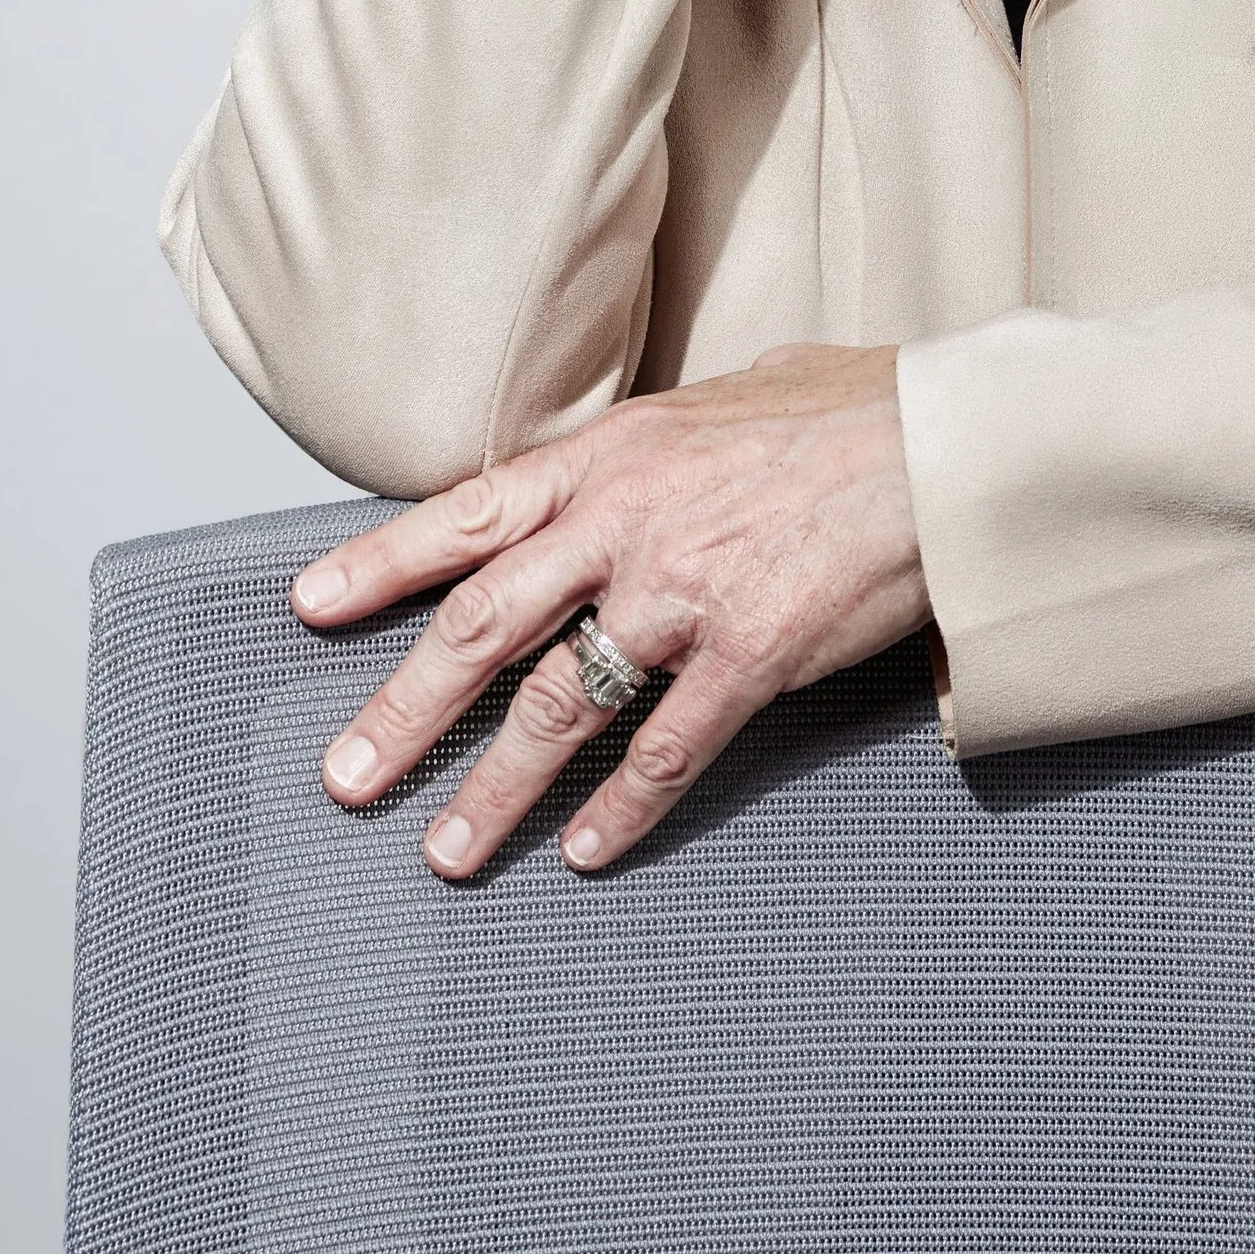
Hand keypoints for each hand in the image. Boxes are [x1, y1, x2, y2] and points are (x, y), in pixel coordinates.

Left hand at [292, 344, 930, 873]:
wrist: (945, 441)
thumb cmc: (848, 407)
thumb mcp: (721, 400)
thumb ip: (655, 445)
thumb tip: (631, 460)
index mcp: (611, 456)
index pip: (469, 515)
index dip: (381, 564)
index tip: (309, 608)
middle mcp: (627, 526)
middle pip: (484, 627)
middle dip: (405, 710)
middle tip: (347, 779)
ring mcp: (684, 595)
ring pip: (559, 707)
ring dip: (495, 791)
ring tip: (447, 853)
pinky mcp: (750, 657)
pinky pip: (665, 751)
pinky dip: (619, 810)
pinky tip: (585, 850)